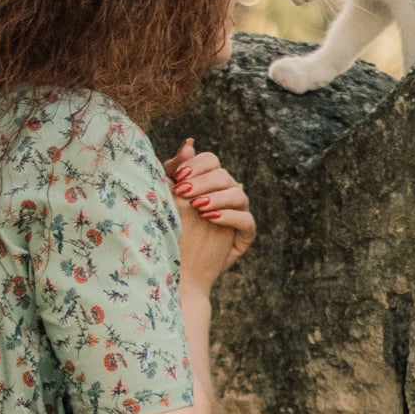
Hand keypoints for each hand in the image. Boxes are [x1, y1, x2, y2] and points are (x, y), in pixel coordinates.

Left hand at [162, 137, 254, 288]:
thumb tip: (189, 143)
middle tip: (184, 194)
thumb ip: (175, 171)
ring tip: (198, 207)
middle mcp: (226, 193)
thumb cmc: (167, 231)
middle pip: (224, 175)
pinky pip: (246, 220)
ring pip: (238, 194)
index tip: (179, 178)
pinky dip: (230, 217)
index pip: (210, 161)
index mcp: (208, 181)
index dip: (196, 166)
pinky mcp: (244, 234)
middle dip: (203, 182)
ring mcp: (238, 213)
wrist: (173, 271)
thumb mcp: (167, 199)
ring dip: (217, 198)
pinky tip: (212, 218)